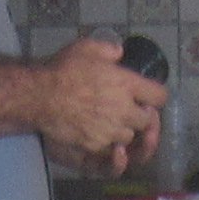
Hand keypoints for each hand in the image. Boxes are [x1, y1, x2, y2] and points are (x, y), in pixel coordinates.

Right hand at [32, 35, 163, 174]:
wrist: (39, 96)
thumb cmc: (62, 70)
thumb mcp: (87, 48)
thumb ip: (109, 49)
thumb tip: (119, 52)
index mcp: (127, 84)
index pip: (159, 95)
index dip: (154, 96)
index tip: (146, 96)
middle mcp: (124, 110)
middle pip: (147, 121)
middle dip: (141, 116)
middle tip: (128, 110)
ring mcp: (111, 131)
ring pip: (129, 137)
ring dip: (124, 132)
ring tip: (109, 123)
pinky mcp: (96, 146)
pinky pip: (110, 151)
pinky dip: (108, 146)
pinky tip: (98, 135)